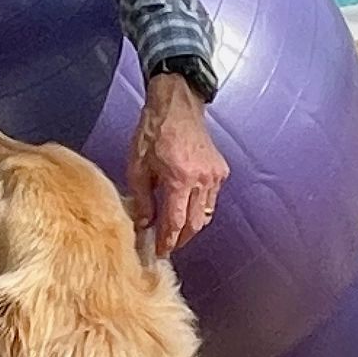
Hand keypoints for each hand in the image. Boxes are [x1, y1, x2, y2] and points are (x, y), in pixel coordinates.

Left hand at [126, 71, 228, 258]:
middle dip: (181, 239)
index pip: (176, 222)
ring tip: (176, 230)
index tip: (160, 251)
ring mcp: (214, 175)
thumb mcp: (137, 166)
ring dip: (191, 225)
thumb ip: (142, 199)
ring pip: (206, 214)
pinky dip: (200, 208)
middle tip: (168, 245)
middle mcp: (202, 180)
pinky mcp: (220, 170)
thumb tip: (144, 223)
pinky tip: (186, 207)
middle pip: (195, 224)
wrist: (176, 105)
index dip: (168, 241)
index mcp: (180, 179)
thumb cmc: (153, 131)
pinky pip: (211, 199)